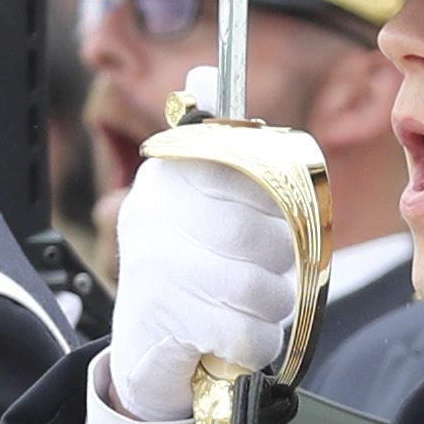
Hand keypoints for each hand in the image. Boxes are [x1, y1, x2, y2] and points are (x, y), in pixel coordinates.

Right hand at [89, 108, 303, 423]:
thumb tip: (203, 72)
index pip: (250, 172)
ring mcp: (153, 268)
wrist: (144, 352)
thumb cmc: (187, 267)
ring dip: (270, 308)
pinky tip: (237, 339)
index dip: (276, 205)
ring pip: (258, 286)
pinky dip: (254, 343)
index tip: (270, 222)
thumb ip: (210, 139)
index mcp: (166, 174)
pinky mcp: (164, 321)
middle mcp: (151, 213)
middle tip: (266, 275)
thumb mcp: (195, 199)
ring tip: (251, 309)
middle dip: (278, 264)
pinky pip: (244, 331)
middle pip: (261, 234)